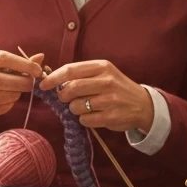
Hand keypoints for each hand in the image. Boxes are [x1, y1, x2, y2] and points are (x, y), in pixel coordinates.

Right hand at [0, 49, 44, 119]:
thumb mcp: (2, 61)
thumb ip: (21, 61)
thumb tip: (41, 57)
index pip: (2, 58)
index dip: (23, 65)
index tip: (37, 71)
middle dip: (21, 83)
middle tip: (32, 84)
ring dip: (15, 95)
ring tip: (19, 92)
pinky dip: (8, 106)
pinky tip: (11, 100)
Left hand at [39, 59, 154, 132]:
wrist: (143, 104)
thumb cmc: (117, 88)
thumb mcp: (103, 73)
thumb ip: (80, 74)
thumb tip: (51, 78)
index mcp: (102, 67)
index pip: (70, 70)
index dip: (53, 78)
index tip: (43, 85)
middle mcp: (106, 81)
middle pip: (71, 88)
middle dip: (63, 96)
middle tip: (66, 99)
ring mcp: (110, 99)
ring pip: (76, 106)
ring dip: (74, 109)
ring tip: (85, 107)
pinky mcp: (111, 116)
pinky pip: (85, 120)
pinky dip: (84, 120)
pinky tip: (93, 116)